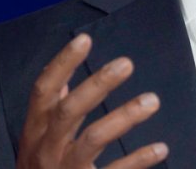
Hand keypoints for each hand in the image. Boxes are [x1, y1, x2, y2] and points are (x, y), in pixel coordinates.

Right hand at [16, 33, 167, 168]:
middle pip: (69, 110)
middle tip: (126, 63)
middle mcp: (46, 149)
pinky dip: (138, 159)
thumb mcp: (37, 143)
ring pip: (92, 139)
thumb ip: (50, 112)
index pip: (43, 91)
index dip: (62, 64)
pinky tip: (160, 148)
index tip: (84, 39)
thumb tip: (63, 80)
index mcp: (35, 132)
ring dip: (124, 117)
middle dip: (97, 85)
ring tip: (152, 101)